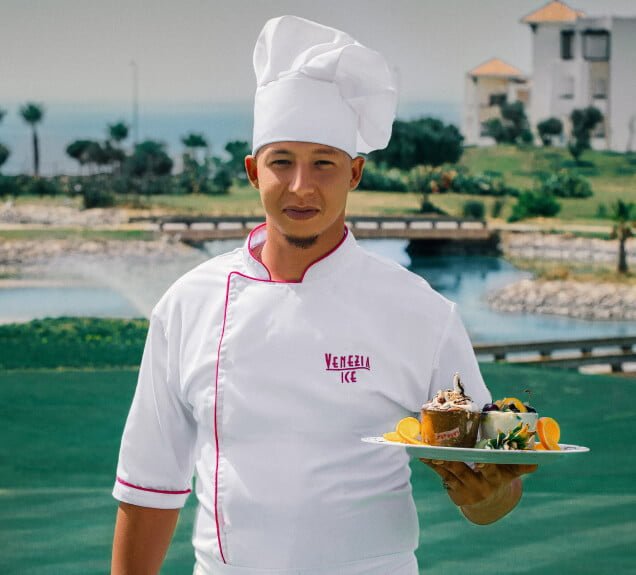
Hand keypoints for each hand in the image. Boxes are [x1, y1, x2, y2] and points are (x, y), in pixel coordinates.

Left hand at [419, 459, 536, 523]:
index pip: (493, 471)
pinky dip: (433, 464)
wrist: (489, 503)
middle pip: (465, 471)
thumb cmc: (499, 477)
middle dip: (455, 462)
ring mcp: (466, 489)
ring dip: (439, 460)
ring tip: (428, 449)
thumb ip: (521, 465)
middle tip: (444, 452)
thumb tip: (536, 459)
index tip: (481, 461)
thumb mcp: (511, 472)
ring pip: (451, 471)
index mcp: (496, 478)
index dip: (487, 466)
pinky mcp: (454, 491)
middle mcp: (480, 486)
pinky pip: (442, 475)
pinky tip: (423, 454)